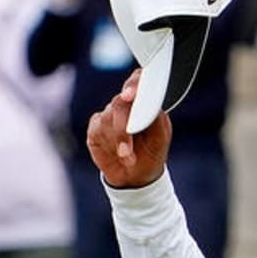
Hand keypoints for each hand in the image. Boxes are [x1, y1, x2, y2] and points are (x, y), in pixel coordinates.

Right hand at [86, 70, 170, 188]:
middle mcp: (126, 104)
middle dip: (124, 125)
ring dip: (120, 140)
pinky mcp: (96, 127)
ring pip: (108, 118)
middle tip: (129, 140)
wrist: (137, 176)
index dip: (133, 85)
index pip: (138, 81)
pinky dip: (110, 144)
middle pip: (120, 102)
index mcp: (145, 101)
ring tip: (129, 157)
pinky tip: (119, 154)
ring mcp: (109, 114)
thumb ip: (156, 118)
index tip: (130, 96)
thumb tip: (149, 106)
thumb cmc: (152, 153)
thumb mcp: (161, 138)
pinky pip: (98, 129)